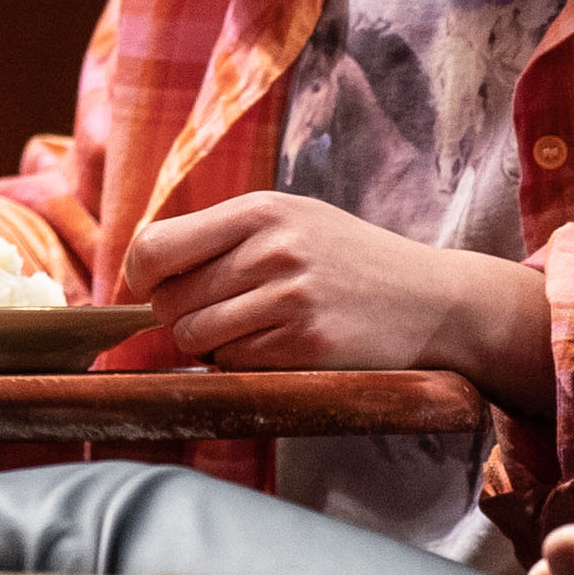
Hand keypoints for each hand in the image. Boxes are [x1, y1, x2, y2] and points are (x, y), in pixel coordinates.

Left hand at [125, 189, 553, 404]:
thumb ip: (223, 235)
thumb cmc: (349, 261)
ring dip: (210, 344)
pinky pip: (234, 365)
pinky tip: (279, 346)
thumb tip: (141, 269)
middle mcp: (271, 249)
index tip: (150, 288)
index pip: (155, 246)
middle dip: (179, 315)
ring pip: (195, 337)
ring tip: (252, 329)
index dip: (140, 276)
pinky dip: (243, 364)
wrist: (433, 301)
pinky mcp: (306, 344)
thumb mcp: (292, 221)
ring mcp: (290, 297)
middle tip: (219, 313)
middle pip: (169, 300)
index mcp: (260, 209)